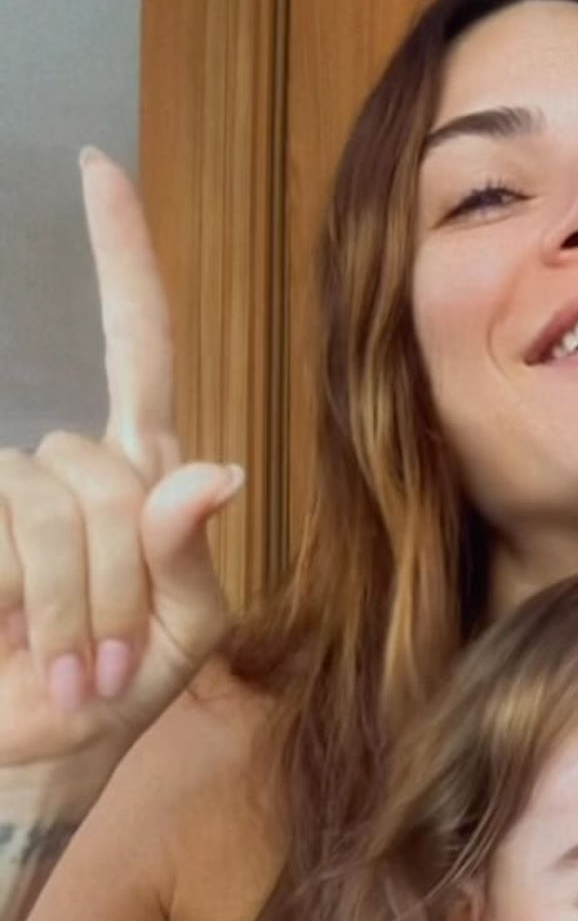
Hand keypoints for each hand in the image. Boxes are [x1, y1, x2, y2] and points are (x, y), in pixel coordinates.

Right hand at [0, 150, 240, 799]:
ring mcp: (8, 494)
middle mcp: (70, 466)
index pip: (140, 349)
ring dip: (83, 606)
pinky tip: (24, 651)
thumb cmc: (121, 686)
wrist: (43, 751)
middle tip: (120, 662)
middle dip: (130, 579)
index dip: (124, 263)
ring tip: (81, 670)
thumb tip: (213, 471)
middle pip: (114, 471)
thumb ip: (191, 556)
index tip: (99, 170)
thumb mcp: (186, 630)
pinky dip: (41, 610)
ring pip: (58, 505)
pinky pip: (13, 535)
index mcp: (143, 474)